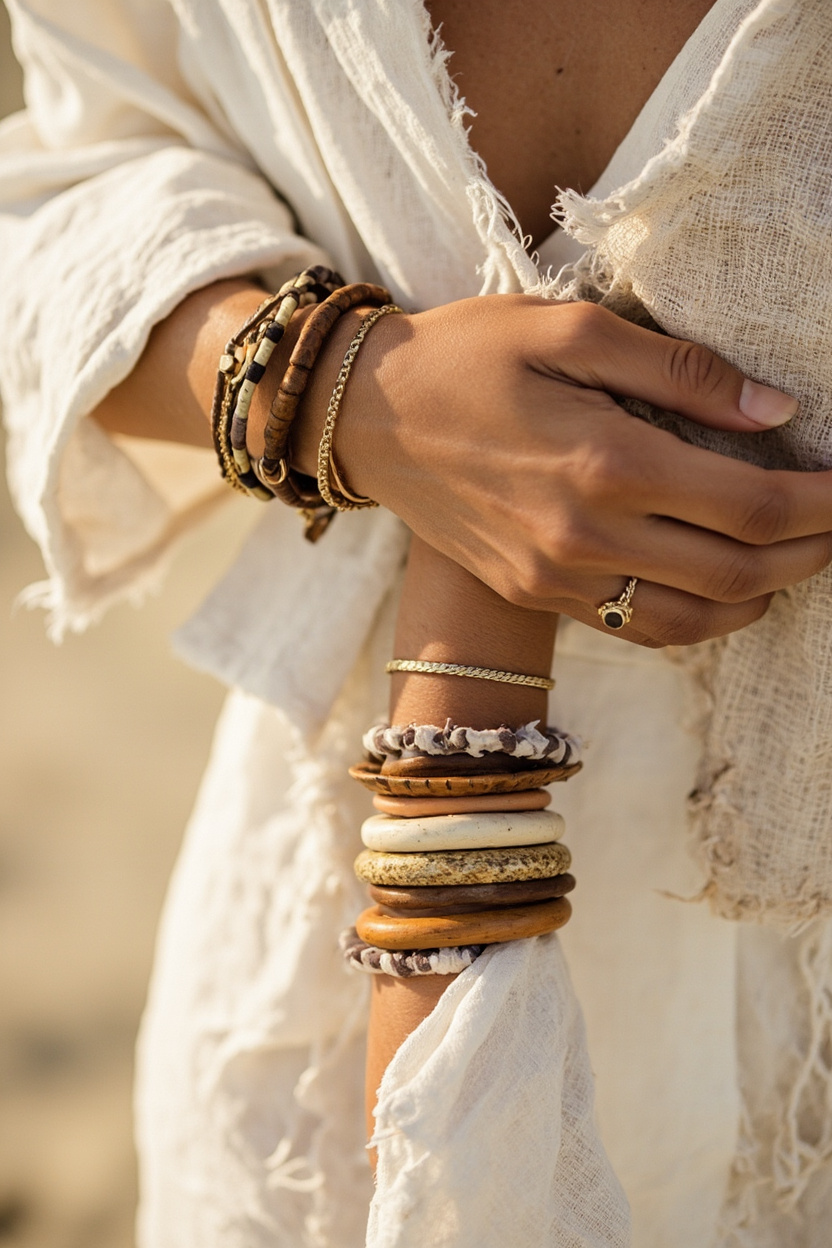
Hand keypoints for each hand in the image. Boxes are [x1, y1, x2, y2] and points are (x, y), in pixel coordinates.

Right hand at [294, 294, 831, 646]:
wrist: (367, 418)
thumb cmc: (465, 356)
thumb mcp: (570, 329)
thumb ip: (681, 371)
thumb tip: (776, 412)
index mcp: (606, 462)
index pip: (752, 506)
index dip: (825, 503)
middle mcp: (586, 536)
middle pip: (740, 572)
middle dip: (812, 552)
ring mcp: (557, 578)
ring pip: (696, 620)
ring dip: (764, 596)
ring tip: (796, 558)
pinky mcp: (535, 595)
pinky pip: (639, 630)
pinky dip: (699, 622)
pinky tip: (723, 592)